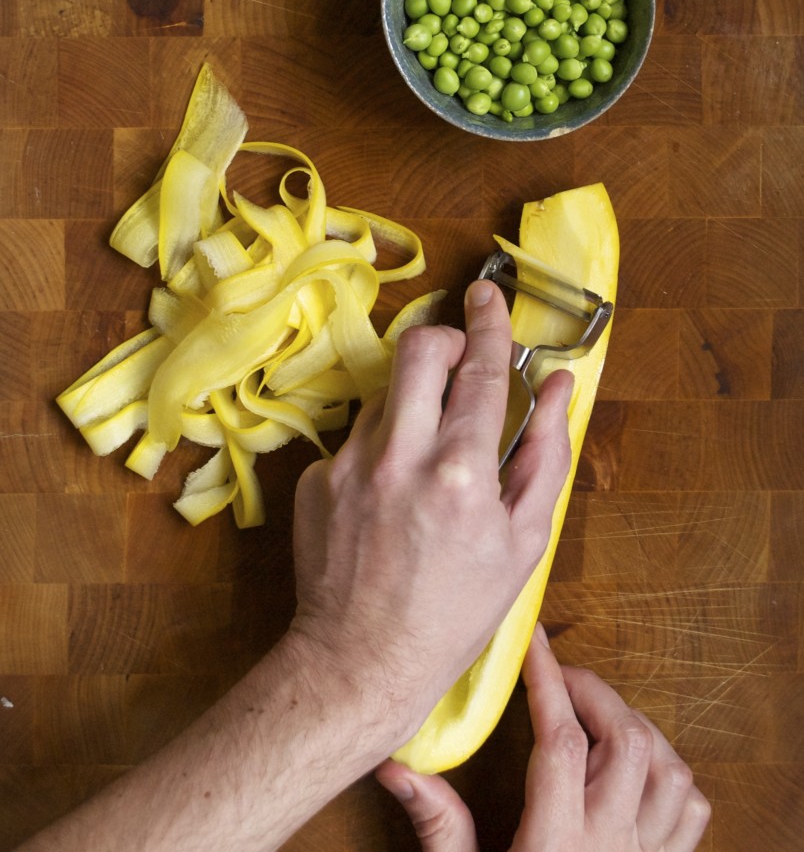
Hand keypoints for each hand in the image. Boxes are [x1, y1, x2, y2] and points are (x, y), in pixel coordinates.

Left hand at [286, 279, 572, 751]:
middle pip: (417, 349)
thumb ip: (545, 454)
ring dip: (414, 407)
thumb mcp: (522, 541)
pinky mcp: (315, 478)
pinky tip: (389, 500)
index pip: (481, 370)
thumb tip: (558, 387)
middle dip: (444, 338)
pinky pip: (356, 439)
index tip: (489, 295)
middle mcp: (398, 455)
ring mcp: (347, 464)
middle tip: (459, 360)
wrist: (360, 661)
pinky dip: (381, 451)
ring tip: (427, 465)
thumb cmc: (455, 611)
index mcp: (460, 472)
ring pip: (386, 396)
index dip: (491, 324)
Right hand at [377, 624, 710, 850]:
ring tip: (594, 714)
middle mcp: (611, 846)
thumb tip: (398, 767)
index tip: (532, 643)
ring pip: (668, 767)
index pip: (560, 741)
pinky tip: (634, 765)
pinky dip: (670, 770)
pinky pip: (690, 809)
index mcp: (556, 846)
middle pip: (626, 740)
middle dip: (593, 691)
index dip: (546, 680)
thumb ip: (438, 826)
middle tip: (557, 677)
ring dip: (635, 725)